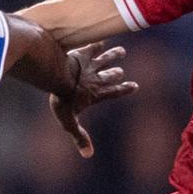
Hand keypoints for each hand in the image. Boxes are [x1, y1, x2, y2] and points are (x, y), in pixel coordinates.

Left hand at [49, 42, 137, 156]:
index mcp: (96, 94)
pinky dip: (98, 42)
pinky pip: (93, 46)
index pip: (114, 92)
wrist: (58, 75)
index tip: (134, 86)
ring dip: (114, 55)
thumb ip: (78, 136)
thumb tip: (88, 155)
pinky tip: (101, 38)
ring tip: (121, 51)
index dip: (124, 89)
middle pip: (111, 75)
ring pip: (106, 59)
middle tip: (120, 71)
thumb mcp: (69, 121)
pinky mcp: (82, 52)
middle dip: (116, 73)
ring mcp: (90, 65)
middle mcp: (97, 78)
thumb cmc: (63, 98)